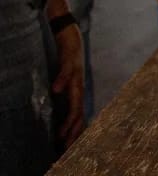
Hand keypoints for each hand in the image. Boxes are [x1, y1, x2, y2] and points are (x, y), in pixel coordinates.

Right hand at [52, 25, 84, 147]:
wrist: (71, 35)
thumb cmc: (68, 58)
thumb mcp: (66, 77)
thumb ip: (64, 90)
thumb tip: (59, 102)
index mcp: (77, 89)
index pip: (78, 113)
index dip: (75, 130)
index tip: (69, 146)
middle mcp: (78, 84)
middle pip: (79, 110)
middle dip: (74, 130)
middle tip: (67, 146)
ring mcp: (75, 73)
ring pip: (75, 96)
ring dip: (70, 114)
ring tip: (63, 131)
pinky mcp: (69, 61)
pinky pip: (65, 72)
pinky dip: (61, 82)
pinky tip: (55, 90)